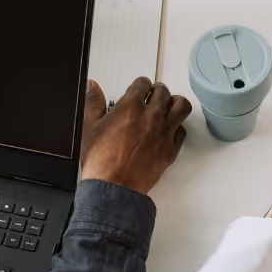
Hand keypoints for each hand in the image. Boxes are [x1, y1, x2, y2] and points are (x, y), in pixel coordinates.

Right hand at [80, 77, 190, 194]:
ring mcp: (164, 132)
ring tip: (167, 107)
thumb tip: (93, 87)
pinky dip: (177, 127)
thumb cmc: (101, 161)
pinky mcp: (171, 149)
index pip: (143, 83)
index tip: (138, 89)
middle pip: (164, 92)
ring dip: (174, 103)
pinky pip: (182, 131)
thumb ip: (93, 103)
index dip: (140, 85)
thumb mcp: (89, 127)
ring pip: (181, 107)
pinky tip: (169, 130)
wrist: (114, 187)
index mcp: (131, 107)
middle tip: (152, 96)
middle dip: (157, 91)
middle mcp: (151, 116)